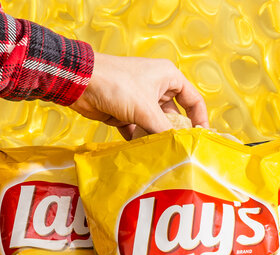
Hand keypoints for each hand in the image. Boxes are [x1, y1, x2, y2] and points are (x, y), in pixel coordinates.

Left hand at [69, 52, 208, 138]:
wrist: (80, 83)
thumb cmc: (117, 85)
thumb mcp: (146, 109)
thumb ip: (165, 130)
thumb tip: (180, 149)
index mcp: (168, 77)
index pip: (194, 100)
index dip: (199, 119)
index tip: (199, 139)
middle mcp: (157, 87)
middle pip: (174, 115)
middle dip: (174, 132)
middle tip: (178, 150)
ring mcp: (140, 100)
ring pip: (156, 124)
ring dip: (155, 137)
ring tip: (158, 152)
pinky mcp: (126, 112)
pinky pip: (139, 129)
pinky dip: (139, 139)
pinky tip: (140, 150)